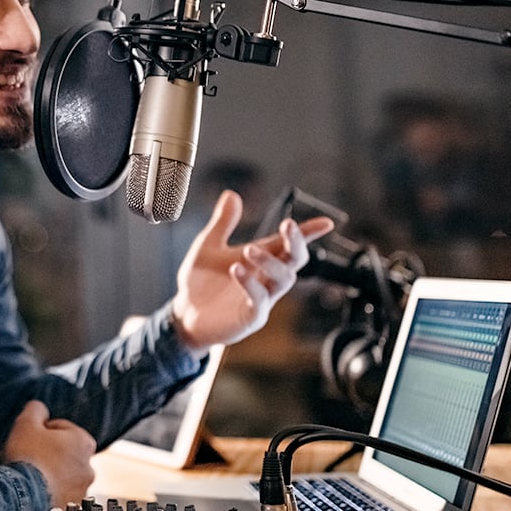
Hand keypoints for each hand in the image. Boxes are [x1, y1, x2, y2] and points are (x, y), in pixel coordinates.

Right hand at [3, 400, 94, 506]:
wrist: (23, 498)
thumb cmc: (27, 458)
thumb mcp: (26, 423)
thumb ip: (36, 410)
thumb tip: (39, 409)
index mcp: (83, 442)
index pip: (61, 428)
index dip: (42, 430)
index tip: (30, 438)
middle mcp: (89, 467)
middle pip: (64, 453)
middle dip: (49, 453)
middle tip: (29, 457)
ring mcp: (82, 491)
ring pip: (64, 476)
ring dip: (50, 475)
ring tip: (30, 478)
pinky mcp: (72, 509)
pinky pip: (60, 497)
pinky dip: (50, 494)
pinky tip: (35, 493)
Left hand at [172, 190, 333, 349]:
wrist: (184, 313)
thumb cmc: (200, 282)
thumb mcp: (208, 247)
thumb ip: (222, 223)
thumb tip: (231, 194)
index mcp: (261, 259)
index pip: (289, 243)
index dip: (308, 233)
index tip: (326, 223)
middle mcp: (267, 278)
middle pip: (295, 260)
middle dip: (296, 242)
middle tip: (287, 225)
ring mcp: (263, 299)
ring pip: (283, 280)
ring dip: (270, 262)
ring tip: (248, 250)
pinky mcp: (251, 317)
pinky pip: (260, 301)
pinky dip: (251, 284)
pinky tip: (237, 270)